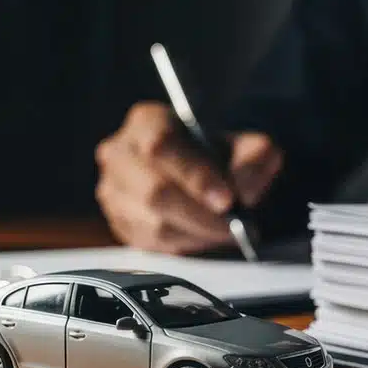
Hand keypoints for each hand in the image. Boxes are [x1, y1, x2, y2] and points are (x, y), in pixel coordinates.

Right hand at [95, 102, 282, 253]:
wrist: (199, 178)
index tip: (227, 200)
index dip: (195, 176)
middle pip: (154, 191)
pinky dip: (183, 245)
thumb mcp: (246, 147)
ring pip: (152, 223)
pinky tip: (203, 237)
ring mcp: (113, 190)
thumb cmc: (218, 158)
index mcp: (147, 121)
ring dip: (195, 233)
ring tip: (224, 233)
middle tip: (233, 227)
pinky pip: (150, 243)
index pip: (162, 145)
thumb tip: (243, 191)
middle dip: (200, 214)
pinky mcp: (118, 222)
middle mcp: (119, 153)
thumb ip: (254, 159)